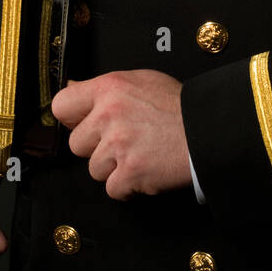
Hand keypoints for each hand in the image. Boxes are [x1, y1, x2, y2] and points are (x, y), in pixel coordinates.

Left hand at [50, 70, 191, 199]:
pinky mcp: (131, 172)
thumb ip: (105, 88)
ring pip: (94, 169)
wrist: (210, 130)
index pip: (61, 106)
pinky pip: (112, 189)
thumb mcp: (141, 81)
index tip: (84, 125)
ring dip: (114, 169)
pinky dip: (128, 187)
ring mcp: (119, 144)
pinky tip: (144, 171)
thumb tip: (73, 87)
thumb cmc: (179, 106)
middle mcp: (109, 114)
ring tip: (139, 154)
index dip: (72, 119)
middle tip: (123, 142)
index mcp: (109, 88)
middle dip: (96, 148)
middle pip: (76, 144)